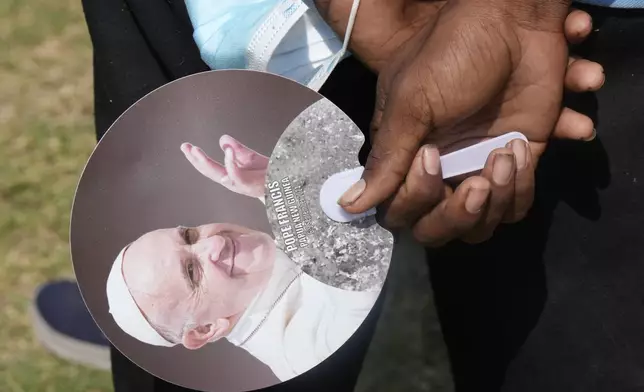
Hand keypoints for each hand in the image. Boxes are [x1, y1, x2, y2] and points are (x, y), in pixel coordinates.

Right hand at [180, 135, 268, 198]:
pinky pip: (236, 174)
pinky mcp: (249, 184)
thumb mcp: (250, 158)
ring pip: (217, 174)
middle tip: (185, 147)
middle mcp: (232, 181)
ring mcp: (240, 184)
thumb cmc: (269, 174)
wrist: (284, 183)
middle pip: (208, 171)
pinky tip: (227, 150)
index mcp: (230, 174)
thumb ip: (237, 149)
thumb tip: (222, 139)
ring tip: (195, 150)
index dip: (196, 157)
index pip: (209, 167)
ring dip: (204, 162)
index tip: (186, 147)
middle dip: (195, 159)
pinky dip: (230, 162)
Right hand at [319, 0, 602, 243]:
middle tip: (477, 182)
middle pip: (437, 230)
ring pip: (479, 227)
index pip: (399, 210)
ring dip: (493, 203)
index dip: (415, 199)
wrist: (514, 21)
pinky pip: (515, 206)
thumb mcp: (410, 103)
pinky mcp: (517, 164)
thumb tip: (346, 205)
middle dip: (456, 216)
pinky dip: (521, 189)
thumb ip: (387, 158)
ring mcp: (477, 169)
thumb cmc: (452, 54)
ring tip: (505, 154)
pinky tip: (520, 147)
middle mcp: (439, 171)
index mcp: (406, 157)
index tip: (431, 156)